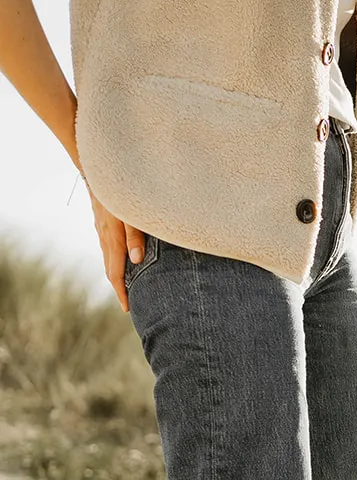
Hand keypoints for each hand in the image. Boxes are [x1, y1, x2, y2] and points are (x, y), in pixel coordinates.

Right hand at [86, 184, 145, 313]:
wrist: (98, 170)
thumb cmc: (120, 190)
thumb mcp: (132, 213)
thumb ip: (136, 235)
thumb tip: (136, 260)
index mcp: (113, 239)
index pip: (116, 273)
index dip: (121, 292)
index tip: (127, 308)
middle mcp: (104, 238)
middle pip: (111, 269)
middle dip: (119, 287)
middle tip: (128, 302)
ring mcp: (101, 230)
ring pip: (108, 258)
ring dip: (116, 274)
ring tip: (126, 286)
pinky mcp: (102, 223)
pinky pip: (107, 247)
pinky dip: (114, 259)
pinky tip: (122, 259)